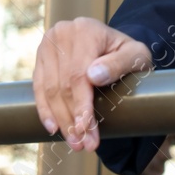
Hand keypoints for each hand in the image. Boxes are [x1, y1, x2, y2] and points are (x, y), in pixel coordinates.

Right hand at [32, 17, 152, 152]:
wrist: (115, 45)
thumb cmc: (128, 52)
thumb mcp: (136, 55)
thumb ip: (119, 63)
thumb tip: (94, 76)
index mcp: (85, 30)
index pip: (78, 75)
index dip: (80, 106)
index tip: (86, 130)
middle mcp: (62, 34)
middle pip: (62, 85)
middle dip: (72, 120)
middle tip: (84, 145)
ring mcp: (47, 45)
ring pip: (49, 90)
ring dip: (60, 120)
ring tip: (75, 143)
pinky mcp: (40, 58)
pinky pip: (38, 88)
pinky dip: (45, 110)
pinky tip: (53, 128)